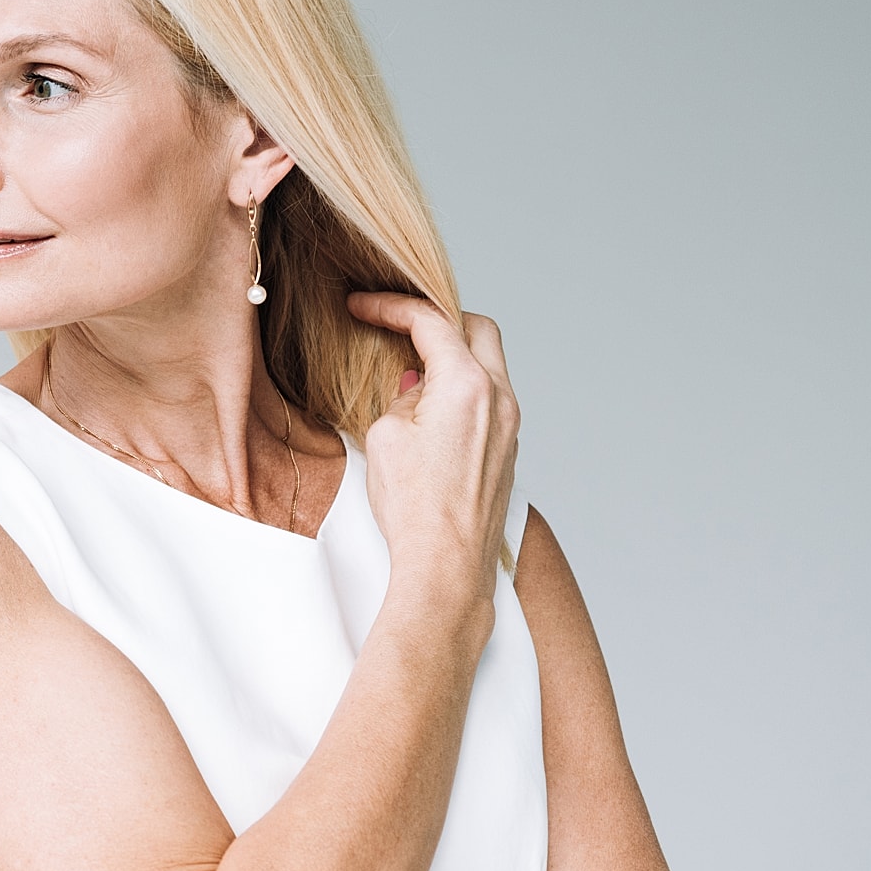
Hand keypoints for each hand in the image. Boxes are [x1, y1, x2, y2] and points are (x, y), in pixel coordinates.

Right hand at [344, 293, 518, 607]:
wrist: (445, 565)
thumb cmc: (415, 508)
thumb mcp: (387, 436)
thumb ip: (404, 397)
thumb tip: (418, 389)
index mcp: (468, 385)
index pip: (431, 322)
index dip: (392, 307)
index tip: (362, 305)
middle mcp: (499, 398)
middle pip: (478, 329)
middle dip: (438, 319)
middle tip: (400, 325)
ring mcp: (509, 426)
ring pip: (489, 366)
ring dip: (453, 357)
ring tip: (411, 372)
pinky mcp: (507, 452)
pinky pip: (490, 401)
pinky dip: (463, 389)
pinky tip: (431, 410)